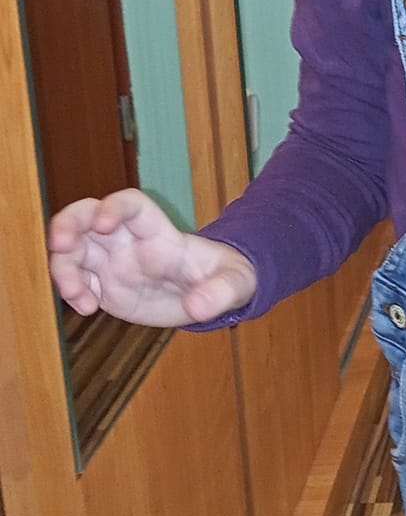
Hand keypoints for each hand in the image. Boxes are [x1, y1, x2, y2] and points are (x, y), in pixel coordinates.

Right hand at [48, 189, 257, 328]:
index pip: (130, 205)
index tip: (102, 224)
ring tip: (76, 295)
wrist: (213, 294)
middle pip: (87, 216)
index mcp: (158, 232)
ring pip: (73, 250)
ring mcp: (112, 262)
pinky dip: (73, 292)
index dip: (113, 207)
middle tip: (59, 245)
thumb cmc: (226, 277)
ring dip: (63, 266)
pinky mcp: (105, 285)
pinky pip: (77, 282)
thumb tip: (199, 308)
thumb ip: (220, 293)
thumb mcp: (236, 284)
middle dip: (67, 224)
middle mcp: (128, 241)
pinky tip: (87, 309)